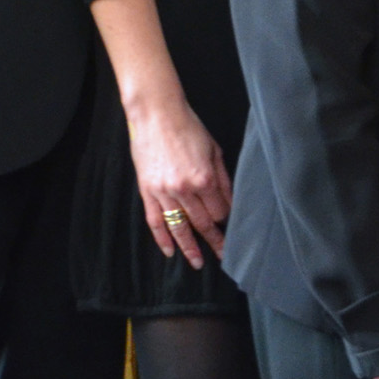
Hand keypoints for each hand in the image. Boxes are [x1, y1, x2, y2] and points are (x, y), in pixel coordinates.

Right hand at [126, 95, 231, 265]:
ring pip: (178, 228)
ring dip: (189, 248)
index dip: (226, 219)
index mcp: (204, 178)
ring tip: (197, 263)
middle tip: (223, 255)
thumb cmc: (189, 128)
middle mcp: (184, 189)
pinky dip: (162, 238)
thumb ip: (223, 178)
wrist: (157, 115)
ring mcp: (164, 192)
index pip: (219, 210)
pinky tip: (169, 251)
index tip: (230, 225)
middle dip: (213, 240)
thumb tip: (231, 202)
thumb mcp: (214, 150)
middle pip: (201, 223)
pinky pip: (155, 221)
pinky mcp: (147, 191)